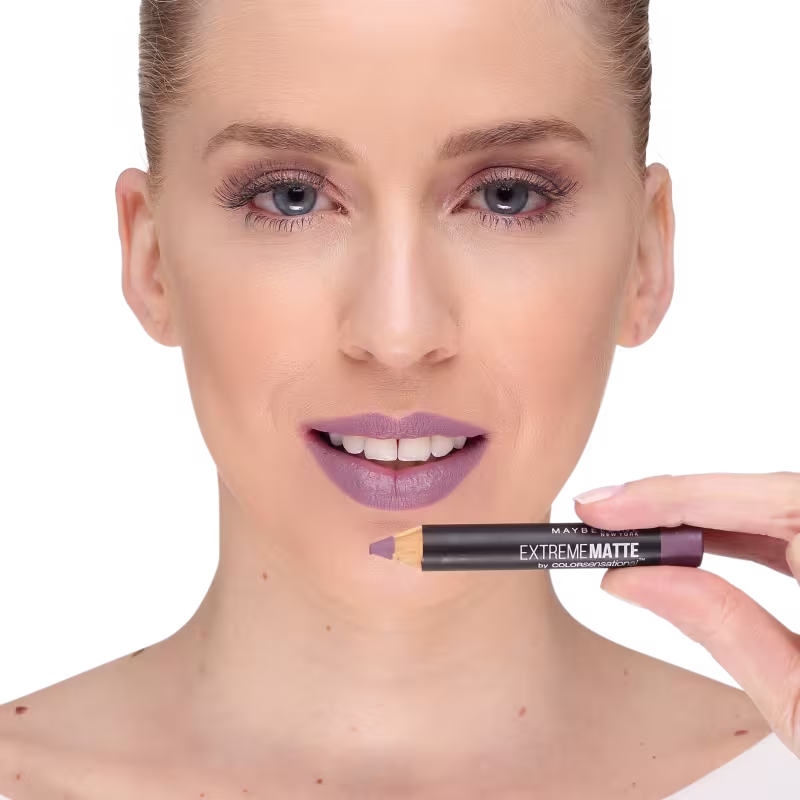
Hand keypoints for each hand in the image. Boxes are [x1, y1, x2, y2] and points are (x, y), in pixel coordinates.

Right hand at [571, 470, 799, 757]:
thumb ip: (720, 627)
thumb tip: (640, 580)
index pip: (764, 500)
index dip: (673, 495)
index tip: (608, 507)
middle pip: (768, 495)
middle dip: (678, 504)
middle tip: (606, 519)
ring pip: (777, 509)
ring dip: (701, 521)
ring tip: (637, 538)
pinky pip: (793, 536)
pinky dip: (737, 540)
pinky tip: (692, 551)